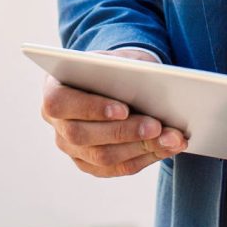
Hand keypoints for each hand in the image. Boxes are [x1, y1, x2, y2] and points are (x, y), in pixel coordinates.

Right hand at [41, 49, 187, 176]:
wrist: (116, 79)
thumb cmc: (116, 65)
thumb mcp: (118, 58)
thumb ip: (124, 67)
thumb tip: (150, 82)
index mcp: (54, 90)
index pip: (62, 104)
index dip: (92, 108)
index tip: (124, 109)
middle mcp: (57, 124)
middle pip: (84, 136)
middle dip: (125, 132)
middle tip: (157, 126)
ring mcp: (71, 148)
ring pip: (102, 157)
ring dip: (141, 148)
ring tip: (172, 138)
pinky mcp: (89, 163)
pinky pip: (116, 168)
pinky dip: (145, 158)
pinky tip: (168, 148)